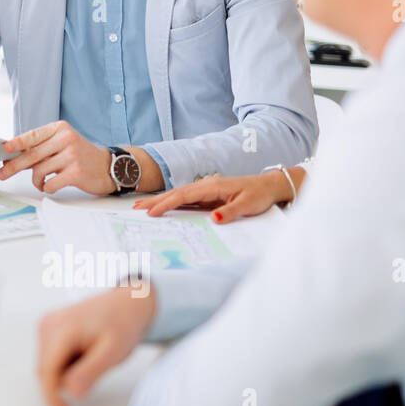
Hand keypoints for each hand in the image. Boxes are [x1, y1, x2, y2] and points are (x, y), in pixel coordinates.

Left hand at [0, 121, 113, 194]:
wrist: (108, 167)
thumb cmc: (81, 156)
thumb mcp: (63, 144)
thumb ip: (42, 148)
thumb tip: (14, 155)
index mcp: (60, 129)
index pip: (32, 135)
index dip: (16, 143)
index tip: (4, 150)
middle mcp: (66, 139)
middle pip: (32, 154)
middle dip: (14, 166)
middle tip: (3, 173)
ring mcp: (72, 155)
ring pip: (39, 170)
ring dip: (35, 180)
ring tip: (40, 182)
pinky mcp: (76, 173)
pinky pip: (50, 183)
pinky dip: (46, 187)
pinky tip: (50, 186)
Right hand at [36, 287, 156, 405]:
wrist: (126, 301)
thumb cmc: (122, 323)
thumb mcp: (112, 352)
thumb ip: (90, 372)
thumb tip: (70, 392)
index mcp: (61, 329)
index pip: (47, 372)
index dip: (52, 398)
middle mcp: (48, 325)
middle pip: (46, 370)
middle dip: (67, 380)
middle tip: (97, 368)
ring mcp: (46, 325)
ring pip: (48, 365)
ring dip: (68, 371)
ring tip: (93, 356)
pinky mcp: (49, 327)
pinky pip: (51, 356)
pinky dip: (67, 363)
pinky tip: (85, 351)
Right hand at [133, 171, 287, 222]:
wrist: (269, 186)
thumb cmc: (259, 195)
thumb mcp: (248, 205)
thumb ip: (230, 212)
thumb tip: (213, 219)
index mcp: (212, 186)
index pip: (184, 195)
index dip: (166, 204)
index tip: (151, 212)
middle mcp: (205, 186)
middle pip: (175, 193)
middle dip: (155, 200)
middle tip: (135, 208)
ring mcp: (205, 190)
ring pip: (178, 195)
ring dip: (160, 201)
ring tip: (142, 208)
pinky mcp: (207, 196)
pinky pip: (185, 200)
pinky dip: (171, 203)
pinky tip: (162, 208)